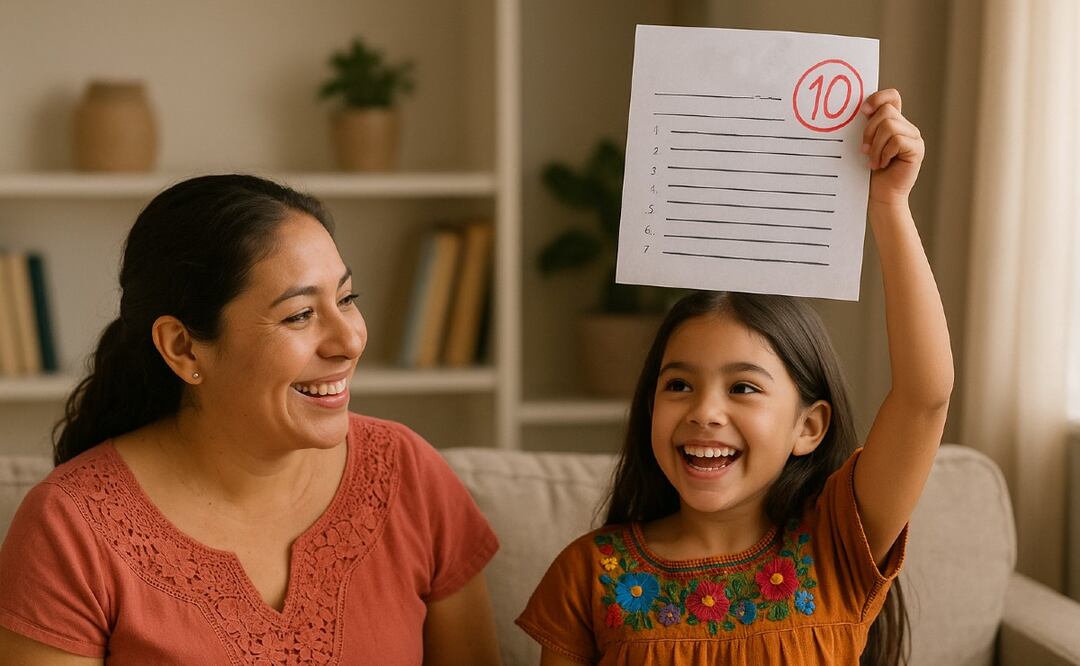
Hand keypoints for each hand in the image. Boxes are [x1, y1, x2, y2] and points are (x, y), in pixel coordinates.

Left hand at [861, 89, 923, 207]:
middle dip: (869, 130)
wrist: (880, 195)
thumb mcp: (865, 144)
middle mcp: (906, 126)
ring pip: (890, 126)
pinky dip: (884, 153)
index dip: (878, 98)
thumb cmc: (869, 172)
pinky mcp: (917, 149)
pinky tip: (882, 164)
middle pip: (886, 111)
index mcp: (893, 122)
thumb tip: (859, 110)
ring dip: (876, 146)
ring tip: (874, 161)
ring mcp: (913, 137)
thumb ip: (866, 127)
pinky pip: (897, 140)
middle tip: (865, 150)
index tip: (863, 111)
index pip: (892, 96)